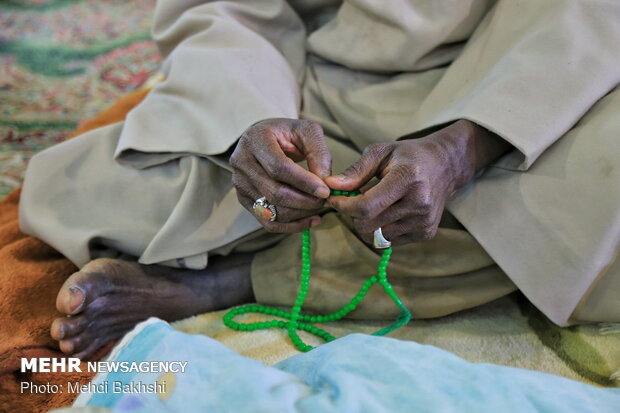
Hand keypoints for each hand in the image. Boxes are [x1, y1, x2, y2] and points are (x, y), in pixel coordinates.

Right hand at [231, 118, 331, 232]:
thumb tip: (325, 181)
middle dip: (305, 201)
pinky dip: (292, 226)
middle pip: (274, 193)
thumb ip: (318, 152)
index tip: (325, 190)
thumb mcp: (306, 131)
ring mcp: (240, 183)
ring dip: (301, 214)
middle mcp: (241, 162)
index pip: (278, 168)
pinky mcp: (244, 200)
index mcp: (255, 140)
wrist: (264, 139)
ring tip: (319, 207)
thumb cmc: (287, 134)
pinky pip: (268, 222)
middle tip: (325, 201)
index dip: (304, 182)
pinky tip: (310, 220)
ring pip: (272, 210)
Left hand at [325, 120, 509, 245]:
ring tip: (373, 203)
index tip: (333, 198)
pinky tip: (387, 212)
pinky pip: (389, 241)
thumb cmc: (408, 156)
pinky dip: (381, 229)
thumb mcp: (380, 152)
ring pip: (376, 237)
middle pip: (368, 225)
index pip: (366, 206)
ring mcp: (424, 222)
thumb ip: (355, 171)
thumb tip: (330, 186)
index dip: (343, 206)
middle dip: (352, 214)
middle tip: (352, 198)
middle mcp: (419, 203)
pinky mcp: (425, 234)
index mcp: (408, 179)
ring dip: (366, 223)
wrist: (445, 166)